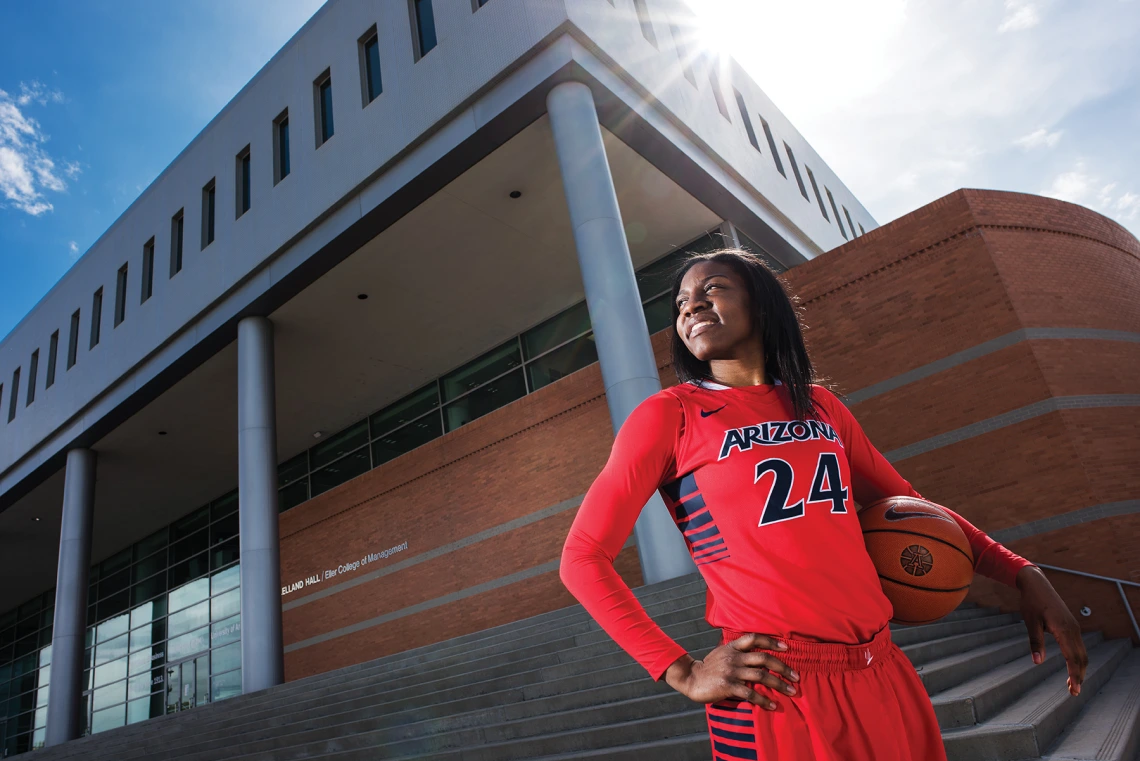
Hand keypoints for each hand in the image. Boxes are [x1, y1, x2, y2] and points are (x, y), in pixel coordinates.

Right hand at [663, 633, 799, 709]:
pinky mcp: (728, 686)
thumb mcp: (722, 653)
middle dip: (783, 667)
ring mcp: (731, 671)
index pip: (754, 638)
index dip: (771, 642)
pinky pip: (750, 693)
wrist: (691, 679)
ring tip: (791, 691)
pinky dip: (763, 699)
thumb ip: (738, 651)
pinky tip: (772, 705)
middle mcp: (734, 657)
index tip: (787, 648)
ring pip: (761, 675)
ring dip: (779, 684)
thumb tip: (758, 654)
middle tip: (796, 676)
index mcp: (733, 647)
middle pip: (764, 658)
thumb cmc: (710, 667)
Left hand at [1017, 565, 1087, 695]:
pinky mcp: (1071, 626)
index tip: (1075, 689)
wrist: (1037, 584)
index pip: (1073, 657)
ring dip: (1079, 669)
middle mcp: (1073, 629)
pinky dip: (1077, 659)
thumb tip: (1037, 662)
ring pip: (1082, 653)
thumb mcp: (1030, 622)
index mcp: (1063, 629)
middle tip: (1073, 692)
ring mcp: (1074, 627)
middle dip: (1079, 676)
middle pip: (1081, 658)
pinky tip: (1071, 667)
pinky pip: (1078, 646)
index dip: (1075, 674)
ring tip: (1072, 685)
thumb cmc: (1031, 602)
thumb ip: (1035, 642)